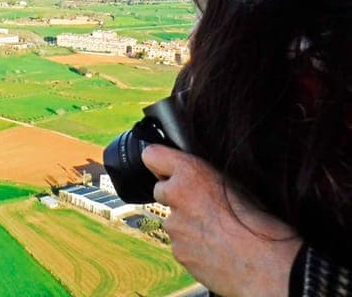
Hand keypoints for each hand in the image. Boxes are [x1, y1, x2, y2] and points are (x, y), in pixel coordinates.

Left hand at [141, 145, 301, 296]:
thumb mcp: (237, 182)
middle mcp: (176, 196)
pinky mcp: (178, 251)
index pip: (152, 155)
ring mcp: (174, 226)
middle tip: (205, 207)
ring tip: (218, 233)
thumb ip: (204, 176)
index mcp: (190, 173)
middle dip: (176, 197)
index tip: (169, 170)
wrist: (269, 266)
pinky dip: (193, 246)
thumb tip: (193, 176)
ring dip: (187, 224)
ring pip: (173, 220)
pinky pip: (181, 244)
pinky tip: (216, 249)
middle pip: (162, 191)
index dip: (161, 164)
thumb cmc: (261, 221)